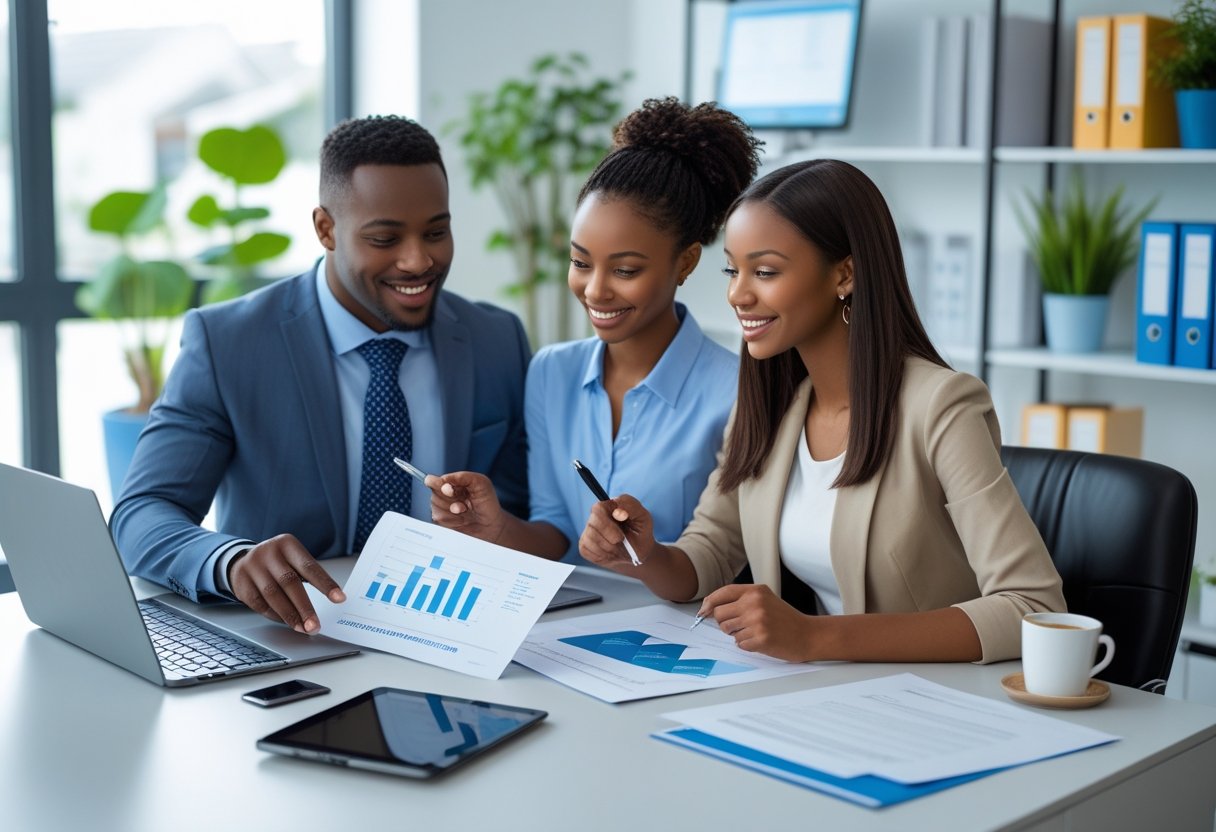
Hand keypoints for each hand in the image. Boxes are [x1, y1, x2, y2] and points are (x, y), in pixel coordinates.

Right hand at [228, 534, 344, 632]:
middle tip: (315, 625)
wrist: (242, 560)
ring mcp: (252, 568)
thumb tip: (332, 599)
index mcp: (287, 544)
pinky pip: (260, 604)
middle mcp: (269, 553)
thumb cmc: (278, 562)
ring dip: (290, 616)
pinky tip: (286, 622)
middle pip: (290, 583)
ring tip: (303, 628)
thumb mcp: (292, 558)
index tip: (339, 599)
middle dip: (305, 607)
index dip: (325, 584)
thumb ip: (308, 574)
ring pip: (273, 595)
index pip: (309, 566)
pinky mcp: (241, 584)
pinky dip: (275, 615)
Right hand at [425, 471, 506, 543]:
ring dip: (452, 509)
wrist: (491, 525)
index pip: (433, 481)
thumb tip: (444, 478)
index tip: (449, 489)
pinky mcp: (442, 523)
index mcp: (451, 483)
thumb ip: (463, 476)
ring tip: (466, 509)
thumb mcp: (480, 483)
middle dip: (449, 497)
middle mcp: (444, 495)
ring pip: (435, 507)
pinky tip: (462, 518)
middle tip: (464, 501)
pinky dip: (452, 519)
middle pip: (434, 493)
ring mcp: (442, 509)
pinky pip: (439, 519)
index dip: (438, 484)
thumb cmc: (487, 503)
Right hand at [579, 494, 655, 570]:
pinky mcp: (584, 545)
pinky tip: (609, 554)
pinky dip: (600, 555)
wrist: (637, 553)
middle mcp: (596, 517)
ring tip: (617, 548)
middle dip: (609, 537)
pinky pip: (586, 550)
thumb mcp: (643, 517)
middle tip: (621, 541)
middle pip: (592, 524)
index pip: (598, 509)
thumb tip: (617, 510)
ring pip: (589, 538)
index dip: (608, 523)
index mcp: (608, 507)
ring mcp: (588, 531)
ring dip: (607, 547)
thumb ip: (632, 507)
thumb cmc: (640, 532)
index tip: (621, 534)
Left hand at [697, 584, 814, 661]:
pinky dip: (747, 645)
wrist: (807, 634)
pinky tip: (761, 640)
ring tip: (753, 632)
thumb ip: (741, 600)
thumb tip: (711, 608)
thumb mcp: (765, 599)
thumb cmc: (785, 619)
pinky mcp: (760, 638)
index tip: (703, 612)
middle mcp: (755, 604)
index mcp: (756, 591)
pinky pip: (739, 644)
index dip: (709, 603)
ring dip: (736, 634)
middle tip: (740, 626)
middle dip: (725, 623)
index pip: (723, 593)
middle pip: (720, 614)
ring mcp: (757, 621)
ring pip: (727, 630)